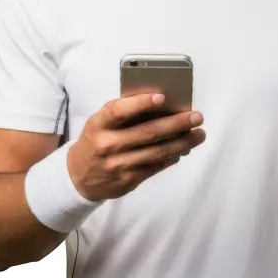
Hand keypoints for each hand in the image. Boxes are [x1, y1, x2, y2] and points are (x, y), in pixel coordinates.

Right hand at [68, 92, 205, 201]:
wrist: (78, 177)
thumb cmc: (96, 140)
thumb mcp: (99, 123)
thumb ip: (122, 113)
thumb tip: (160, 103)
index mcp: (99, 124)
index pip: (118, 111)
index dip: (140, 103)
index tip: (162, 97)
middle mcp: (108, 144)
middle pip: (147, 133)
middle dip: (176, 124)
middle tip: (197, 117)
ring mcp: (119, 164)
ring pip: (157, 152)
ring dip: (182, 142)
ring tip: (199, 134)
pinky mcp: (129, 180)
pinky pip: (156, 166)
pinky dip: (172, 157)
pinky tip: (184, 149)